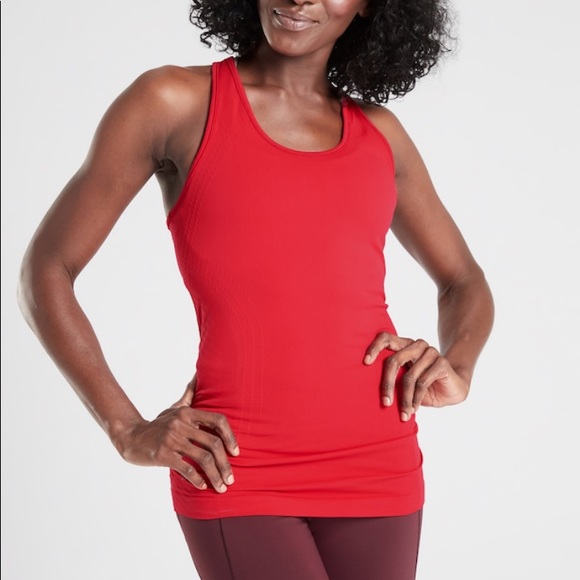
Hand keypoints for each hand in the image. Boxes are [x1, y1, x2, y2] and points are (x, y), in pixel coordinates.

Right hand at [116, 375, 238, 492]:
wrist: (131, 437)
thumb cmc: (159, 424)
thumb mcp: (175, 407)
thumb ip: (190, 394)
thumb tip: (200, 373)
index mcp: (188, 412)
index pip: (218, 420)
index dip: (230, 436)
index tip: (236, 452)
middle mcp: (181, 423)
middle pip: (213, 443)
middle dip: (225, 464)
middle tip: (231, 479)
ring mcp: (172, 439)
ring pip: (203, 458)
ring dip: (215, 475)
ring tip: (221, 487)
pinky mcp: (162, 454)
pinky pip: (186, 468)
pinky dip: (197, 479)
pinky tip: (203, 486)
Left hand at [364, 332, 468, 420]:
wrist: (452, 390)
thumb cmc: (423, 386)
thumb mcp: (405, 382)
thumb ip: (392, 378)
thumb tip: (365, 389)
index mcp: (404, 345)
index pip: (385, 338)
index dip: (374, 348)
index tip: (365, 363)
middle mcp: (416, 345)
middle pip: (394, 361)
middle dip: (387, 384)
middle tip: (385, 403)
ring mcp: (430, 352)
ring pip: (409, 376)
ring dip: (404, 399)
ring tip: (403, 414)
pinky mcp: (442, 363)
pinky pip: (423, 383)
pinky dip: (416, 399)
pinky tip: (413, 409)